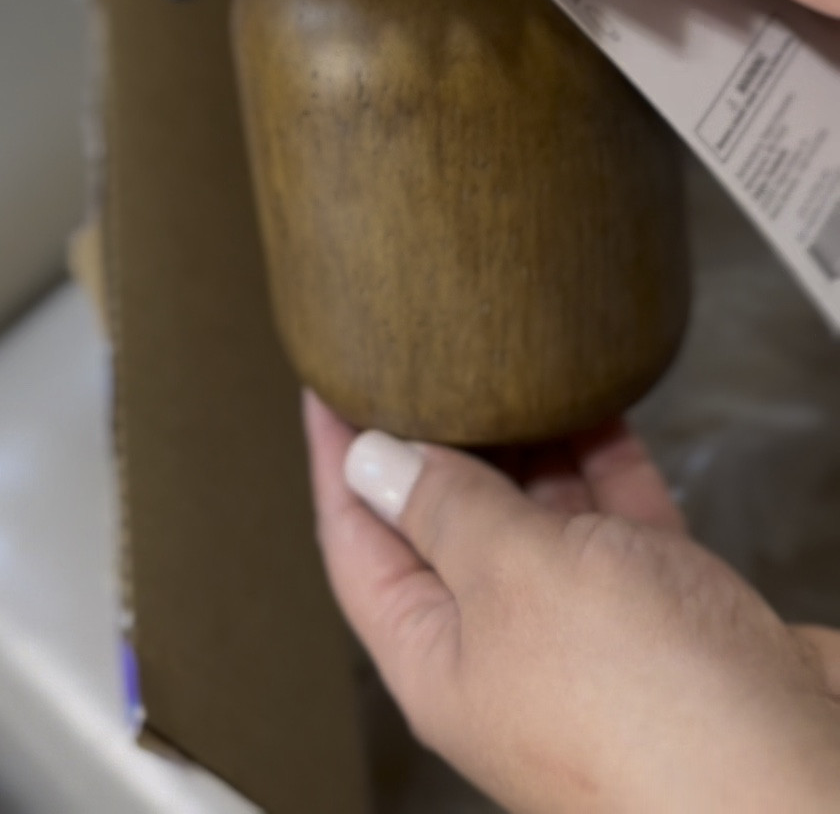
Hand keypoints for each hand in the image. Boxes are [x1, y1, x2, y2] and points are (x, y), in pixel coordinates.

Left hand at [305, 393, 839, 813]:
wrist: (797, 787)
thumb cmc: (651, 721)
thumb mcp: (516, 580)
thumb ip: (446, 510)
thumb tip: (374, 460)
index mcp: (438, 658)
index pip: (356, 542)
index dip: (338, 459)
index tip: (329, 382)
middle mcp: (507, 649)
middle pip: (448, 524)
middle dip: (438, 437)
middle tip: (426, 351)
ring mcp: (590, 635)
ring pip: (539, 516)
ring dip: (527, 439)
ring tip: (509, 358)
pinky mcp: (666, 616)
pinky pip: (620, 520)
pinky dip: (606, 459)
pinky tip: (599, 401)